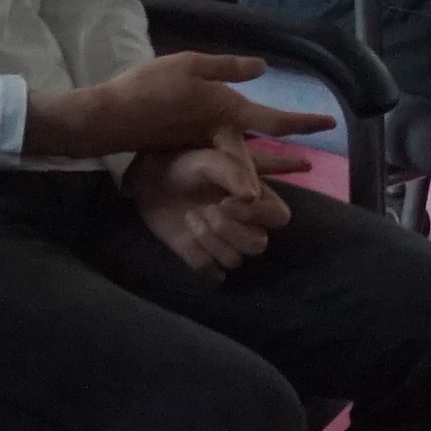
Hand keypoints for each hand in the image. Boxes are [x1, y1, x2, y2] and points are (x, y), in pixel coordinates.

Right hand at [29, 51, 330, 162]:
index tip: (330, 123)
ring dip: (262, 166)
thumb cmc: (149, 86)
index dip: (304, 122)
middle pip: (261, 154)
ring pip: (241, 160)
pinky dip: (233, 163)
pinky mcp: (187, 151)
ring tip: (280, 166)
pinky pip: (219, 160)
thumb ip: (227, 67)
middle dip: (284, 161)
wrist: (111, 118)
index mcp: (227, 112)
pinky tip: (235, 159)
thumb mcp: (190, 64)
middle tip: (308, 165)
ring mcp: (203, 147)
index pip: (274, 120)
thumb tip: (262, 67)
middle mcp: (220, 135)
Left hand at [128, 139, 290, 276]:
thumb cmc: (185, 164)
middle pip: (258, 245)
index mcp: (255, 198)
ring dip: (210, 239)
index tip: (226, 201)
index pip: (279, 216)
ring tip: (192, 217)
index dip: (257, 214)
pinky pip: (209, 270)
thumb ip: (232, 172)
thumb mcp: (208, 160)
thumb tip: (251, 195)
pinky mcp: (203, 257)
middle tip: (208, 210)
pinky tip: (185, 237)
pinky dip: (196, 256)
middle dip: (231, 230)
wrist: (151, 179)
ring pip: (234, 260)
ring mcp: (224, 243)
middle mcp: (245, 224)